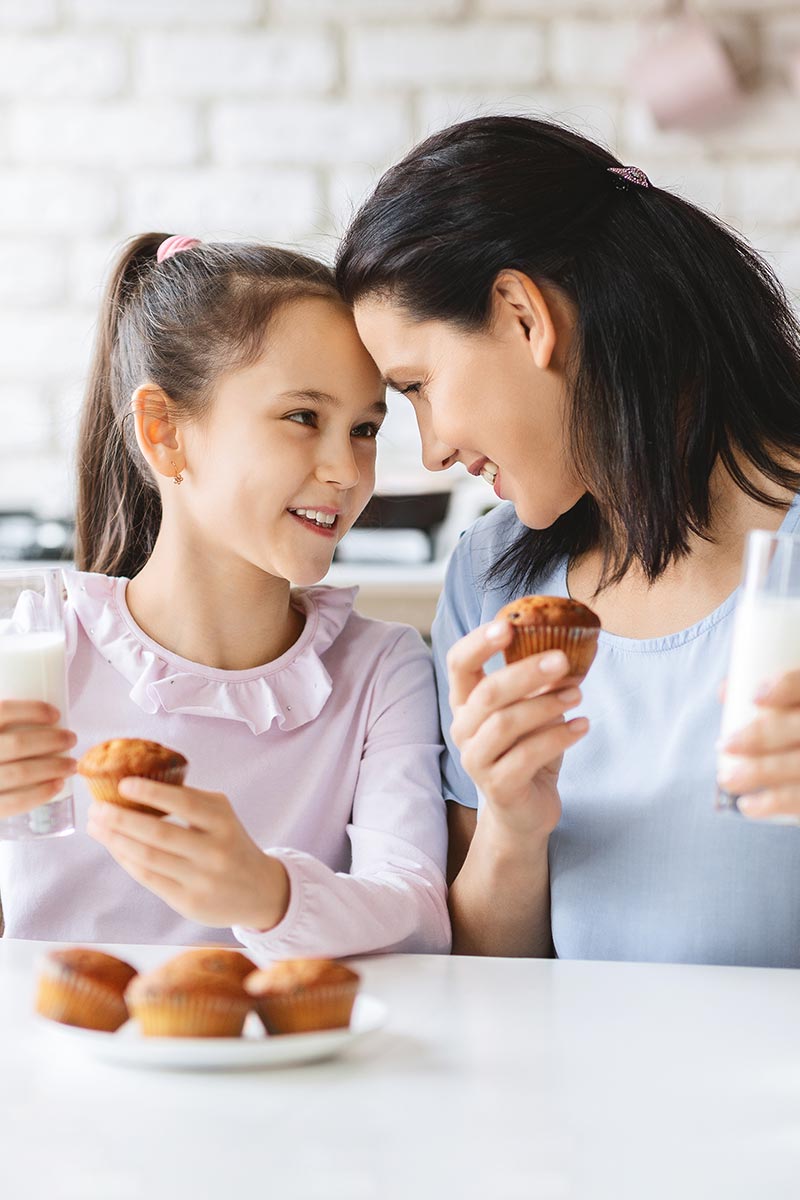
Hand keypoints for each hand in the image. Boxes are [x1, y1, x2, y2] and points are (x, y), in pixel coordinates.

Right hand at [0, 700, 76, 818]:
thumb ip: (2, 721)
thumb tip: (40, 710)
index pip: (3, 712)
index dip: (33, 710)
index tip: (56, 713)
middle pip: (19, 744)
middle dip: (53, 740)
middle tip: (72, 738)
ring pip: (21, 772)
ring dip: (54, 767)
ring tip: (71, 763)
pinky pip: (14, 803)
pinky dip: (39, 794)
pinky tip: (57, 785)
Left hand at [87, 779, 289, 928]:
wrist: (259, 891)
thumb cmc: (230, 843)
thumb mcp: (221, 816)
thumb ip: (189, 801)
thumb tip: (138, 785)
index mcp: (223, 822)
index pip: (184, 803)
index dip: (151, 792)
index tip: (123, 783)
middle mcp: (214, 851)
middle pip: (158, 834)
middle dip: (120, 819)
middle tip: (96, 808)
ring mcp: (202, 879)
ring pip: (148, 858)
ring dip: (116, 840)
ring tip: (97, 826)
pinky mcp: (189, 902)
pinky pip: (149, 878)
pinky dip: (126, 860)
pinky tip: (114, 847)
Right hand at [447, 619, 587, 844]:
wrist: (525, 812)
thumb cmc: (527, 751)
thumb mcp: (532, 709)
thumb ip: (541, 681)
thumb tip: (572, 643)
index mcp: (466, 702)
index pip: (458, 663)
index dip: (478, 642)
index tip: (507, 625)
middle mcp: (463, 729)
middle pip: (488, 692)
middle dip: (526, 672)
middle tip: (562, 659)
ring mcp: (477, 760)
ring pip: (506, 723)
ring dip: (546, 705)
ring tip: (577, 694)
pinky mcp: (498, 787)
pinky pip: (528, 755)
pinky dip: (559, 737)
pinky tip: (582, 726)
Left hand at [717, 669, 799, 821]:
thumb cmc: (797, 724)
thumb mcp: (795, 703)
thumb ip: (768, 693)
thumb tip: (725, 691)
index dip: (786, 688)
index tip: (754, 698)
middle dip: (763, 736)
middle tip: (725, 744)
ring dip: (762, 773)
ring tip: (727, 779)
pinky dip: (776, 804)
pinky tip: (749, 806)